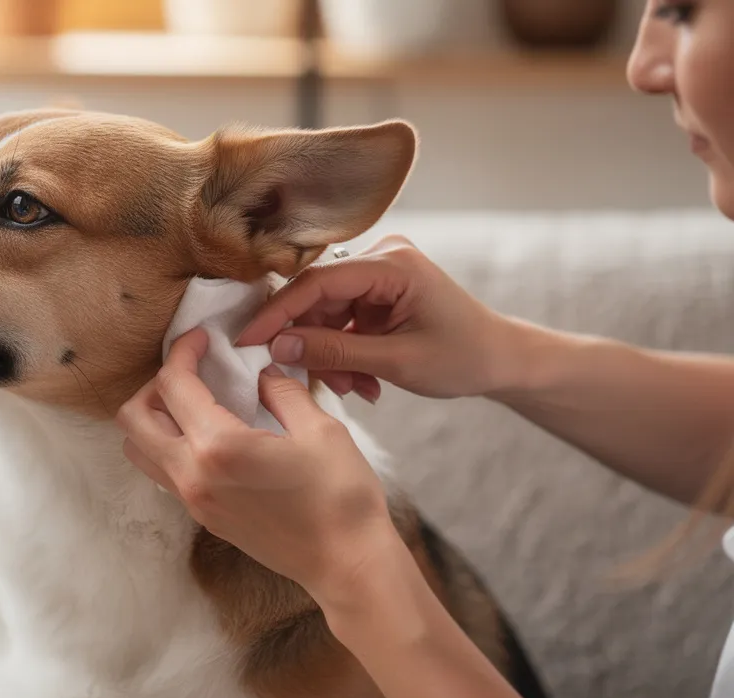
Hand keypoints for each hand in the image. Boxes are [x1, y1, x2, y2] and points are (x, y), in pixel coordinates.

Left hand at [116, 328, 401, 599]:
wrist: (346, 565)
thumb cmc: (340, 497)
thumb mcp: (320, 429)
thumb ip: (282, 391)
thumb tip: (262, 372)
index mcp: (217, 446)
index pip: (174, 385)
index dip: (182, 352)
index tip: (201, 339)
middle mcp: (191, 475)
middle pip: (132, 419)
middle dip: (154, 385)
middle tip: (190, 373)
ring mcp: (192, 500)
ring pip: (140, 450)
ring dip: (153, 420)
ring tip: (193, 404)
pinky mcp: (202, 517)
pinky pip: (163, 473)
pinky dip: (170, 446)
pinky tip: (209, 435)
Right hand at [236, 235, 524, 400]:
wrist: (503, 360)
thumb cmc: (464, 357)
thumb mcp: (397, 362)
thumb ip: (334, 353)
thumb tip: (277, 348)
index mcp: (392, 263)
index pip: (317, 283)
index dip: (277, 314)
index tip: (247, 342)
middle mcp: (382, 258)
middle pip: (317, 299)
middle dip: (314, 345)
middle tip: (325, 384)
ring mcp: (378, 275)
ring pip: (325, 315)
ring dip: (331, 356)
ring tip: (356, 388)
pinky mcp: (377, 293)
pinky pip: (341, 322)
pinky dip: (345, 354)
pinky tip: (363, 381)